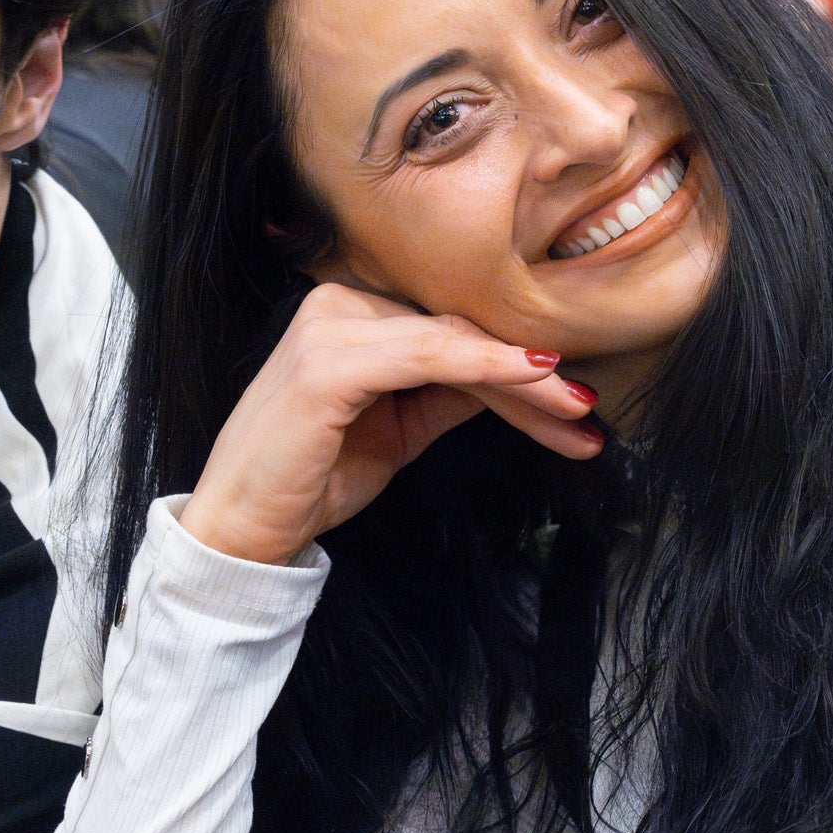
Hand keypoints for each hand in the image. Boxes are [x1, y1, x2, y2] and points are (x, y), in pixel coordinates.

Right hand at [176, 283, 604, 565]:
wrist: (242, 530)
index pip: (455, 329)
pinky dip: (488, 367)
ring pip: (456, 341)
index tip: (578, 403)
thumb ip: (449, 392)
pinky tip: (535, 382)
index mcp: (353, 311)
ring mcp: (332, 325)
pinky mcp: (329, 361)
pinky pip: (430, 354)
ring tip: (578, 410)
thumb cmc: (313, 479)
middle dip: (533, 378)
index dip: (521, 367)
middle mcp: (340, 302)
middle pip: (462, 331)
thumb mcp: (399, 428)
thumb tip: (522, 376)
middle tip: (591, 410)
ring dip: (525, 381)